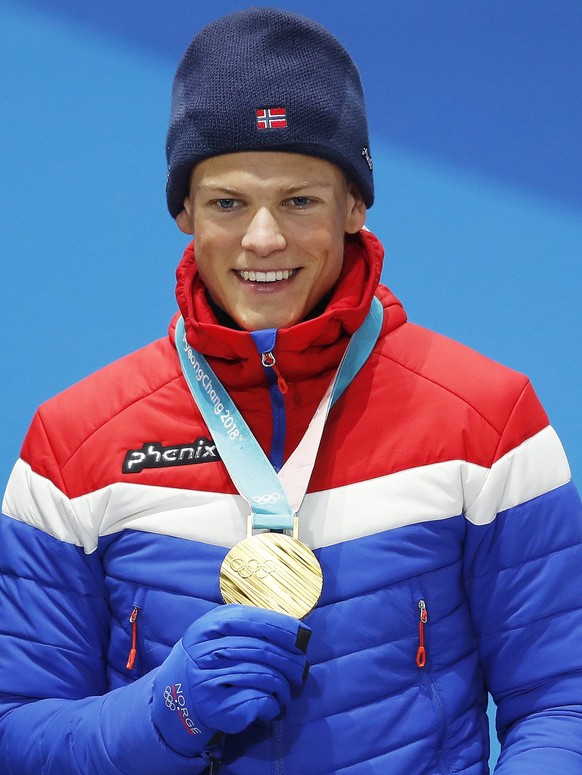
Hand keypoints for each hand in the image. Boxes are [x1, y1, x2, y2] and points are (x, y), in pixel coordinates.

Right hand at [152, 604, 310, 755]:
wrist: (177, 697)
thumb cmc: (209, 658)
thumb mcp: (219, 632)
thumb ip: (250, 625)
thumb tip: (298, 632)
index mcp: (207, 627)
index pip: (251, 620)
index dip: (281, 627)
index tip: (302, 636)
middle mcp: (205, 652)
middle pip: (261, 650)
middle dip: (289, 660)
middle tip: (301, 669)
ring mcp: (209, 681)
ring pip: (264, 677)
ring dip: (283, 685)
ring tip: (288, 689)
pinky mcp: (216, 709)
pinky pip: (258, 701)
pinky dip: (272, 703)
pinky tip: (272, 704)